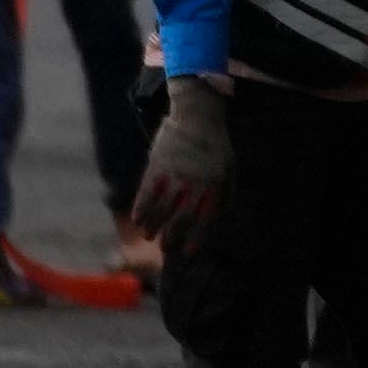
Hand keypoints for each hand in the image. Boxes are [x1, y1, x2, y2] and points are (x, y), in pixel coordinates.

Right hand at [141, 76, 237, 236]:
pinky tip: (137, 219)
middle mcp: (196, 181)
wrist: (197, 114)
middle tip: (164, 247)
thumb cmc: (215, 144)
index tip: (187, 253)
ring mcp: (175, 173)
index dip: (196, 238)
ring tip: (148, 235)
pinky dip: (140, 208)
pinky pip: (146, 192)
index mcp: (216, 182)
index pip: (206, 218)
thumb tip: (217, 218)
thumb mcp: (230, 166)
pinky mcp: (157, 165)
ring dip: (153, 226)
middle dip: (171, 236)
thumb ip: (226, 192)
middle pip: (182, 217)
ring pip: (161, 208)